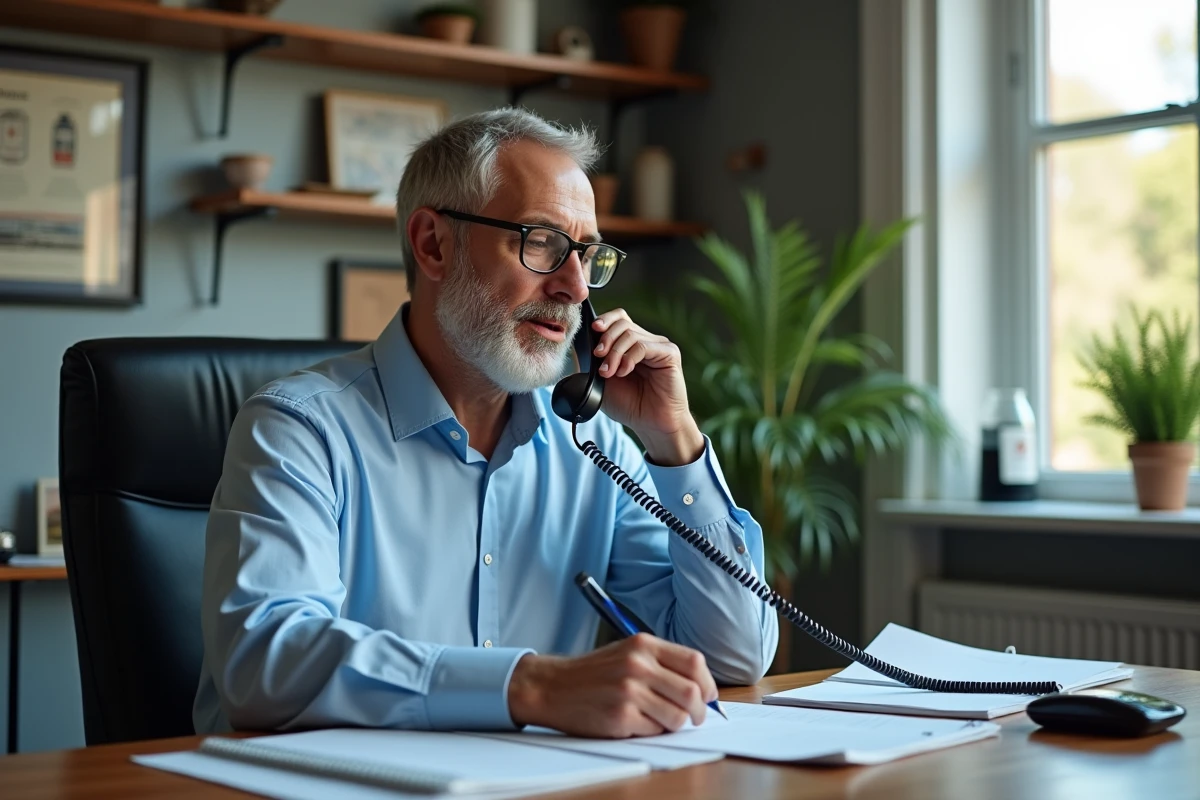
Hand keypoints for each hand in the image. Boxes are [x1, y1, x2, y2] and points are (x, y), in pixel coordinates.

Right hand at [507, 634, 718, 737]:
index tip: (708, 695)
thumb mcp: (627, 652)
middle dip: (699, 711)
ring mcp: (629, 691)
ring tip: (662, 720)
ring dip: (676, 724)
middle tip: (694, 717)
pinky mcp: (621, 716)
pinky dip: (654, 731)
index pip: (694, 662)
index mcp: (643, 645)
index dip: (707, 683)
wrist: (552, 686)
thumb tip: (700, 687)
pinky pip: (656, 730)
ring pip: (678, 716)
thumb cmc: (593, 673)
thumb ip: (661, 663)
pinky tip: (639, 723)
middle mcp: (638, 665)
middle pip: (691, 692)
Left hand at [590, 308, 704, 465]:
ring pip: (630, 334)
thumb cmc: (629, 405)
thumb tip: (577, 346)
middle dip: (605, 339)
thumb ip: (592, 363)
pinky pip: (643, 346)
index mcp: (630, 345)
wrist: (650, 425)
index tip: (593, 329)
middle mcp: (645, 341)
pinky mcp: (669, 353)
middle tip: (598, 357)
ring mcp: (658, 346)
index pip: (618, 318)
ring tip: (609, 373)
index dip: (605, 320)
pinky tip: (624, 372)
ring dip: (614, 353)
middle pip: (622, 322)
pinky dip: (629, 358)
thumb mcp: (601, 382)